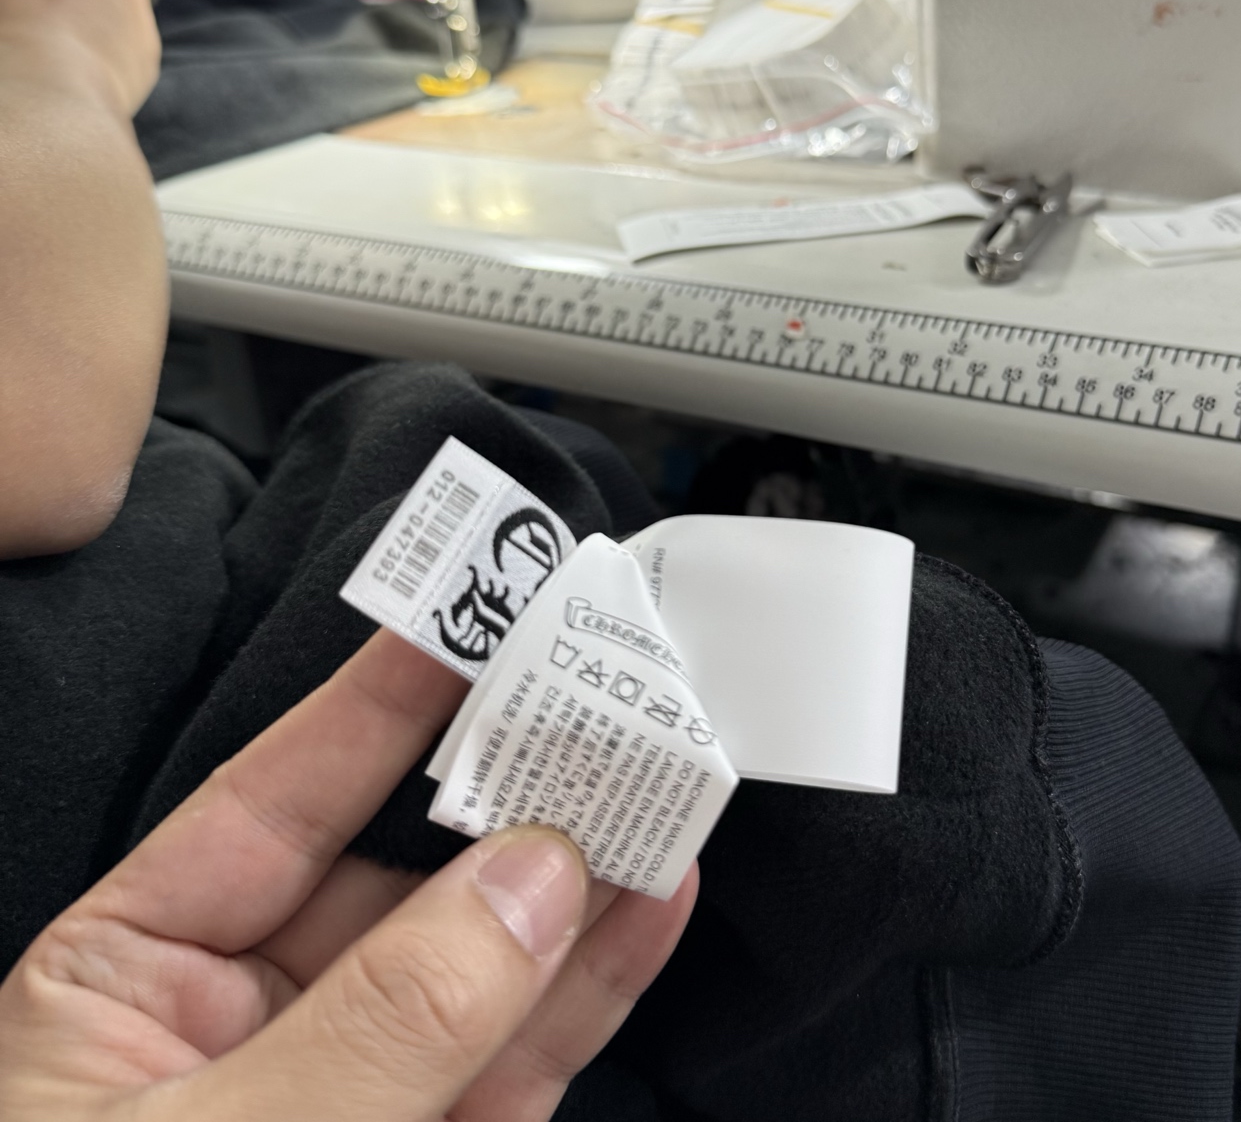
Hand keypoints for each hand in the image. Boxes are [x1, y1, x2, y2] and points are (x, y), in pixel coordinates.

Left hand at [0, 628, 696, 1120]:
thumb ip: (387, 1020)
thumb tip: (535, 876)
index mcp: (128, 985)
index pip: (273, 800)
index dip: (375, 705)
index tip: (468, 617)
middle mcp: (242, 1028)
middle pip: (398, 871)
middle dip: (504, 787)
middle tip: (599, 693)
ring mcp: (350, 1097)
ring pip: (483, 957)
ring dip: (577, 872)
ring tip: (662, 781)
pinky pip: (521, 1056)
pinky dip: (593, 985)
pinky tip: (652, 904)